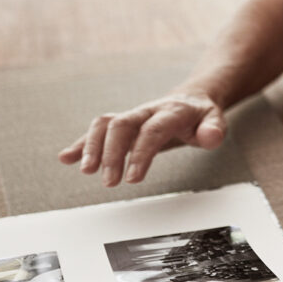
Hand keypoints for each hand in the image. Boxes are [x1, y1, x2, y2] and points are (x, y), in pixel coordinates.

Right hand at [57, 90, 226, 186]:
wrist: (191, 99)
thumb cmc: (201, 116)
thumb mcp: (216, 121)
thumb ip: (214, 130)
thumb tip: (210, 137)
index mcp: (171, 111)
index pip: (152, 130)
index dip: (141, 153)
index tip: (133, 179)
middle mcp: (146, 111)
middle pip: (122, 125)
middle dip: (112, 153)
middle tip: (109, 182)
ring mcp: (132, 117)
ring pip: (105, 124)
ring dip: (92, 146)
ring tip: (86, 170)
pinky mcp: (122, 125)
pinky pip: (97, 130)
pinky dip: (81, 144)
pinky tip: (66, 158)